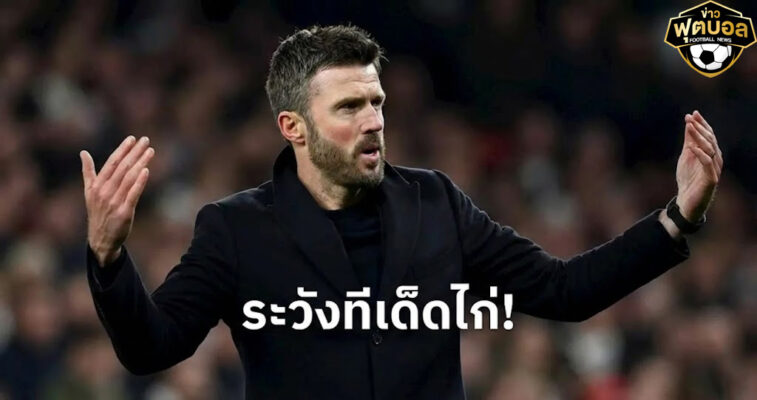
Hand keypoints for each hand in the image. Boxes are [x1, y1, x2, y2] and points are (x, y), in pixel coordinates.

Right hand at [80, 136, 154, 266]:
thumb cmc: (98, 213)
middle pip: (122, 168)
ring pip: (129, 178)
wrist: (100, 239)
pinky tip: (146, 171)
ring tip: (150, 151)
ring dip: (140, 163)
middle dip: (134, 152)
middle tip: (146, 140)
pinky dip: (139, 182)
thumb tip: (83, 153)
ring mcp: (114, 202)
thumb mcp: (89, 192)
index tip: (132, 138)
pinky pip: (133, 194)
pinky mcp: (124, 212)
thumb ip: (88, 172)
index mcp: (96, 185)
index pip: (111, 163)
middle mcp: (104, 192)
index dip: (122, 150)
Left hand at [675, 110, 721, 221]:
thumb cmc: (688, 179)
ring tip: (690, 127)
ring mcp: (714, 169)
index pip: (708, 135)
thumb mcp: (686, 156)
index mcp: (711, 153)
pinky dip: (700, 154)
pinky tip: (691, 147)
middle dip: (700, 128)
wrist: (686, 201)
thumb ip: (689, 142)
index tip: (693, 113)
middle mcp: (716, 159)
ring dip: (699, 137)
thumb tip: (689, 124)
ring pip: (710, 150)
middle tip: (691, 118)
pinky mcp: (711, 179)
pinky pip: (707, 164)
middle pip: (710, 140)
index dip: (702, 124)